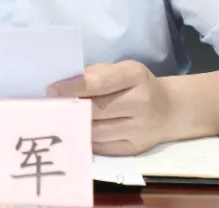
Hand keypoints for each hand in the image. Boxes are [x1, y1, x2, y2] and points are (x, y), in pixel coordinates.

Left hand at [48, 60, 174, 155]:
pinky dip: (86, 139)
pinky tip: (75, 132)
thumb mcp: (121, 70)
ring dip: (74, 125)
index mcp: (136, 75)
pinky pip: (101, 147)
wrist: (170, 109)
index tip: (51, 90)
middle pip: (95, 109)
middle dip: (69, 108)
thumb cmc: (136, 85)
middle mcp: (141, 103)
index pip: (99, 82)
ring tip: (58, 120)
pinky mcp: (135, 149)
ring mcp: (140, 129)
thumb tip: (60, 88)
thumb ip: (94, 75)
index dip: (72, 87)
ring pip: (96, 131)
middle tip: (48, 107)